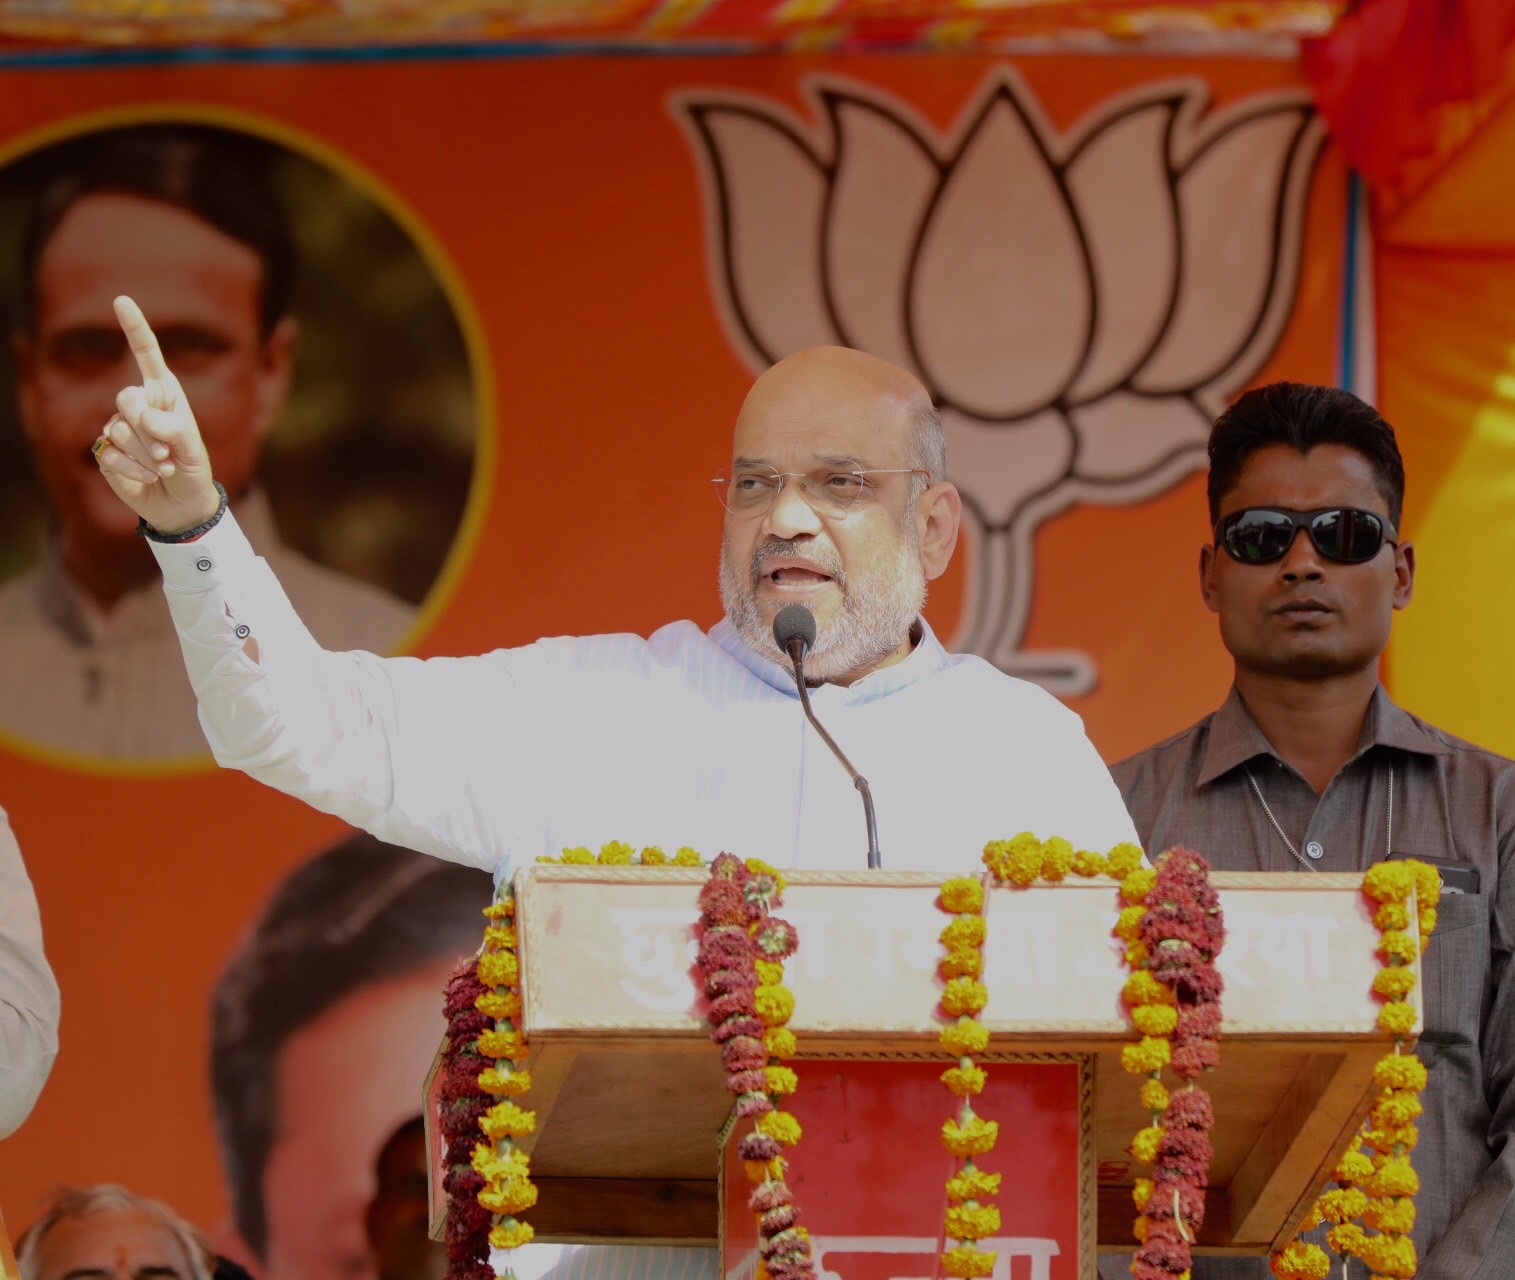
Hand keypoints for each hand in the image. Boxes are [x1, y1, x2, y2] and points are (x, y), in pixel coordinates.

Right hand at [92, 296, 220, 535]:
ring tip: (163, 466)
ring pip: (119, 430)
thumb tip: (144, 421)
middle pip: (126, 398)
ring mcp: (119, 426)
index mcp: (165, 394)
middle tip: (167, 451)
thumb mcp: (193, 451)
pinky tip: (147, 476)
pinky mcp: (106, 450)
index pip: (146, 355)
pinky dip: (133, 469)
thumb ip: (174, 431)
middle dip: (147, 429)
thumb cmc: (192, 471)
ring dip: (146, 455)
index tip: (121, 300)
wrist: (182, 505)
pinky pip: (110, 453)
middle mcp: (140, 405)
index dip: (134, 328)